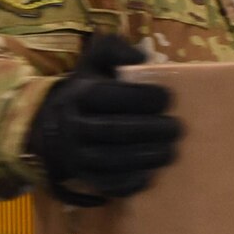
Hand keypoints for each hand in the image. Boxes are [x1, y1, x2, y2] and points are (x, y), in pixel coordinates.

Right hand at [27, 35, 181, 205]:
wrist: (55, 127)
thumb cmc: (88, 90)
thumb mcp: (95, 62)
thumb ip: (114, 49)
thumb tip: (140, 57)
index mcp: (79, 96)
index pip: (108, 97)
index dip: (140, 98)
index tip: (168, 98)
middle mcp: (74, 127)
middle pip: (113, 131)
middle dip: (149, 130)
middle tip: (177, 128)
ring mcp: (77, 156)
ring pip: (111, 160)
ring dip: (145, 157)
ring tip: (172, 151)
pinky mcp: (84, 178)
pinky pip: (107, 184)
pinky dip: (131, 182)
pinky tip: (152, 174)